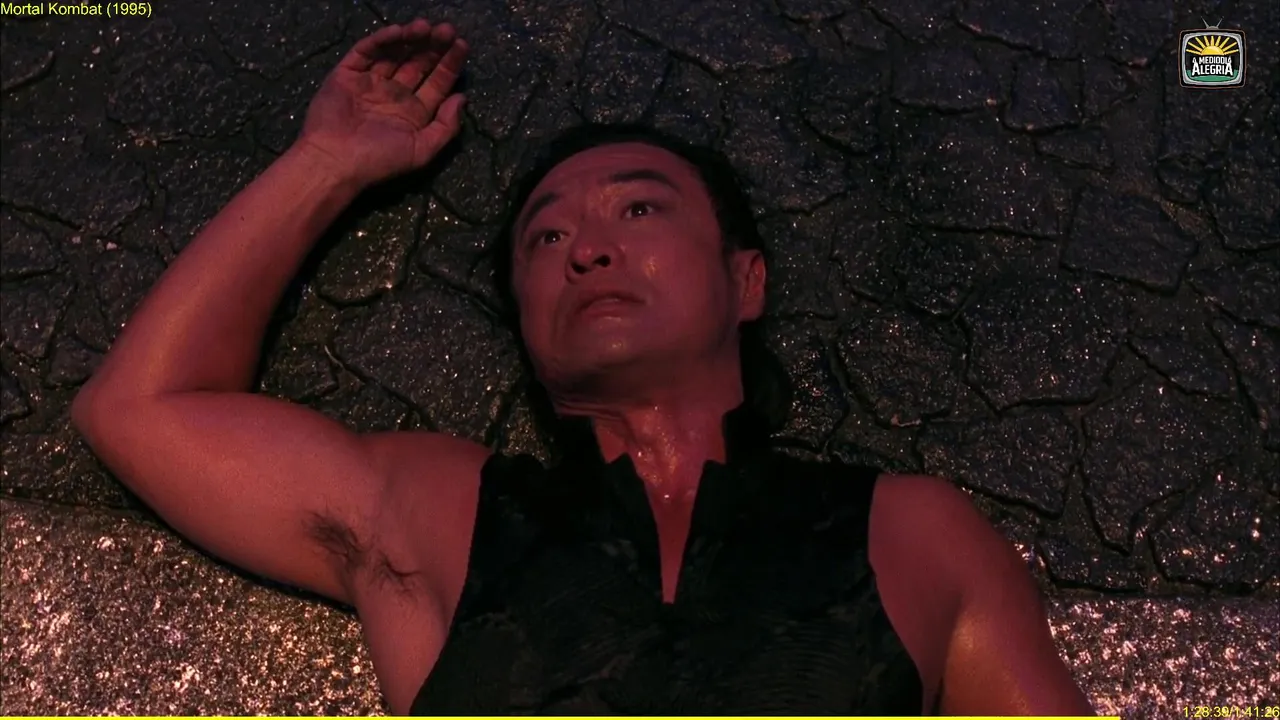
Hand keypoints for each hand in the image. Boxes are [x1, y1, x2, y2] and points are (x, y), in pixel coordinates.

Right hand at [297, 19, 468, 188]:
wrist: (334, 162)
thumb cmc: (379, 161)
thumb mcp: (422, 150)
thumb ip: (446, 126)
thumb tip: (462, 98)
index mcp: (414, 112)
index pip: (437, 82)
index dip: (450, 63)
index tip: (461, 44)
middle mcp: (394, 94)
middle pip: (419, 63)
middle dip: (433, 46)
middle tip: (446, 29)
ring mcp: (370, 82)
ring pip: (395, 53)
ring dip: (411, 38)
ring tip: (426, 27)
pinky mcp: (348, 74)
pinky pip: (367, 51)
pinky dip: (383, 40)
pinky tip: (400, 32)